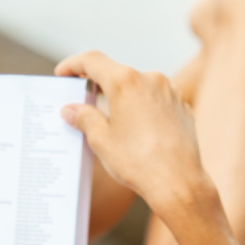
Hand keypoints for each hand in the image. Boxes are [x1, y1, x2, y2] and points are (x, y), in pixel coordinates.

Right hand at [55, 51, 212, 217]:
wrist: (178, 183)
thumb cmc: (139, 162)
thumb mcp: (101, 140)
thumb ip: (84, 118)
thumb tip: (71, 110)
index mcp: (125, 82)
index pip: (92, 60)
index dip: (73, 64)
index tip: (63, 73)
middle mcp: (150, 79)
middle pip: (116, 73)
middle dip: (98, 86)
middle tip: (83, 103)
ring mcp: (169, 91)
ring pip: (138, 87)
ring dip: (122, 98)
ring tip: (111, 122)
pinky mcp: (181, 106)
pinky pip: (155, 100)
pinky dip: (142, 108)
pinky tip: (135, 130)